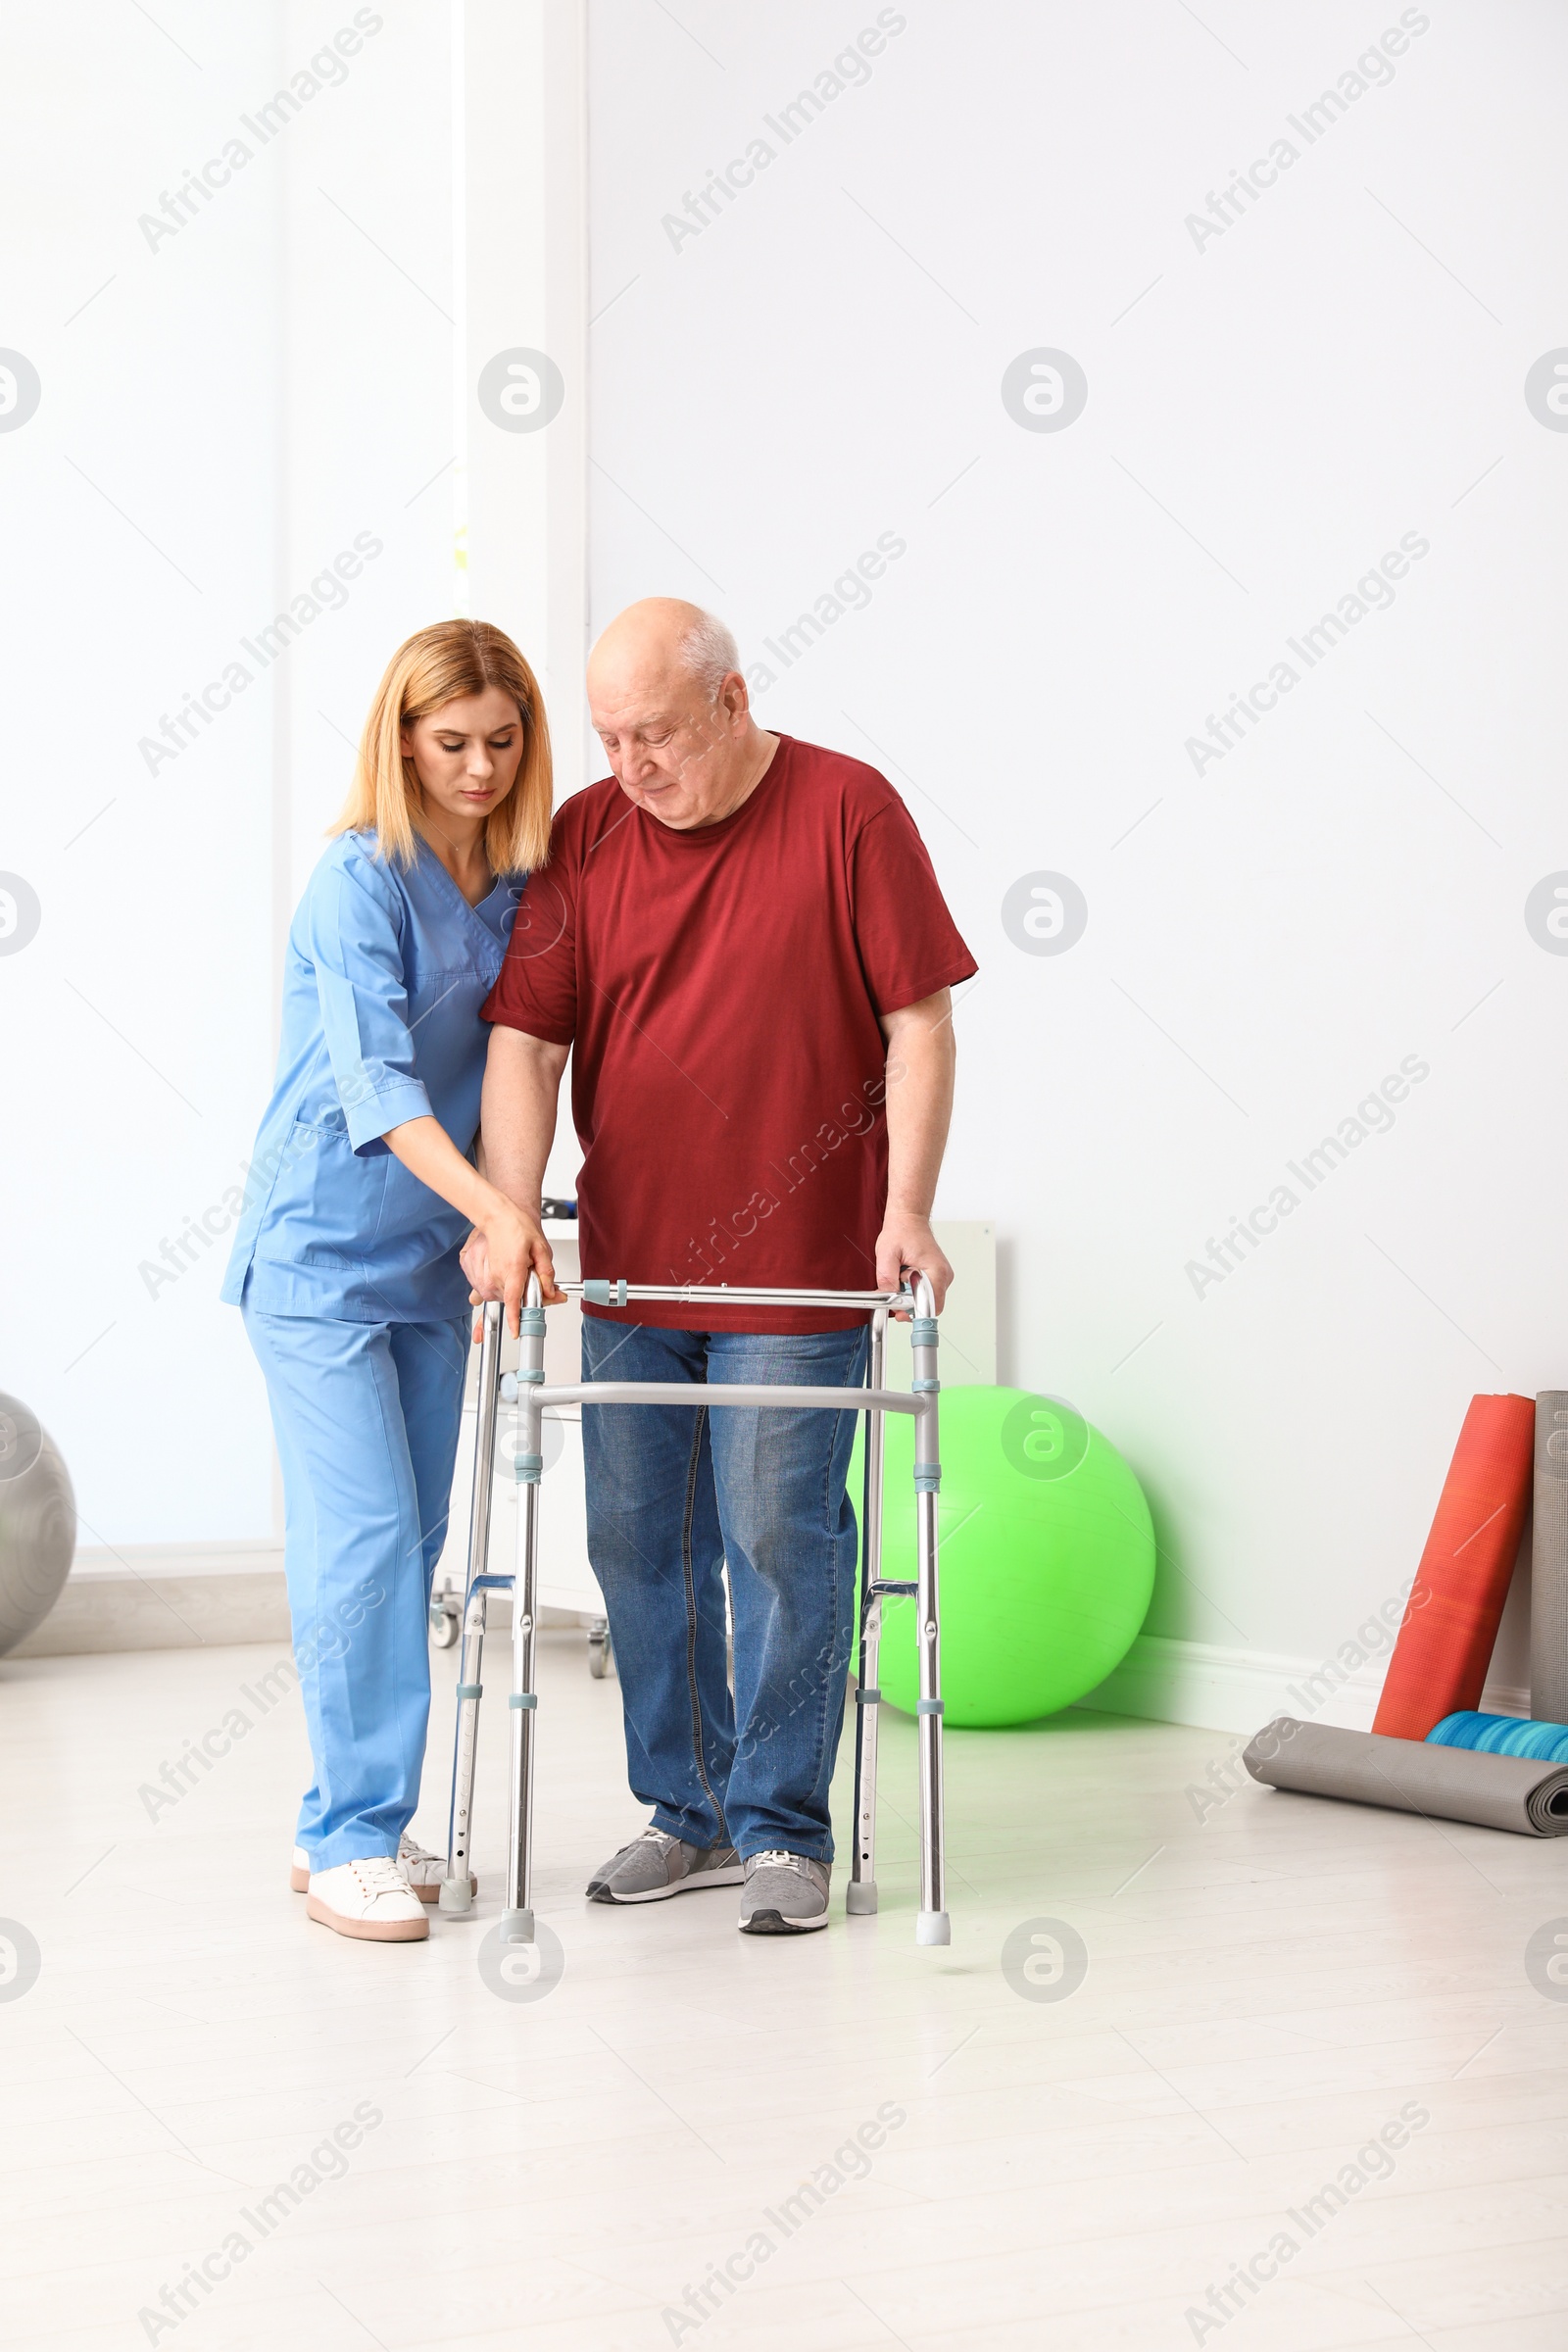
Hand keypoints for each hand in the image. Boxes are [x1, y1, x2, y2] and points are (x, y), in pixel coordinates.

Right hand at [465, 1199, 563, 1336]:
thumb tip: (551, 1292)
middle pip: (506, 1298)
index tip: (516, 1332)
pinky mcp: (468, 1269)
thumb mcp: (541, 1249)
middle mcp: (492, 1275)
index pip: (512, 1302)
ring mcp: (477, 1274)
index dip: (515, 1320)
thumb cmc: (517, 1226)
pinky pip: (480, 1284)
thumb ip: (547, 1274)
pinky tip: (495, 1264)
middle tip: (522, 1274)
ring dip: (501, 1286)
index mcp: (512, 1270)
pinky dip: (488, 1279)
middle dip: (515, 1293)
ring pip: (492, 1293)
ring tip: (507, 1265)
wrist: (496, 1213)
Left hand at [875, 1213, 952, 1317]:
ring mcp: (942, 1277)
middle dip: (909, 1304)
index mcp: (936, 1271)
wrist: (909, 1218)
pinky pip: (927, 1293)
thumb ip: (886, 1280)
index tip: (899, 1312)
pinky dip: (914, 1290)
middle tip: (896, 1289)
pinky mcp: (938, 1276)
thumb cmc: (901, 1231)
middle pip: (929, 1307)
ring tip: (902, 1277)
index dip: (913, 1312)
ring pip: (927, 1301)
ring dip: (911, 1296)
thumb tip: (886, 1300)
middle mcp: (944, 1275)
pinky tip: (906, 1277)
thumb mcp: (887, 1255)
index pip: (931, 1307)